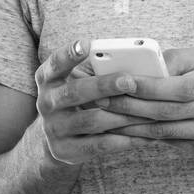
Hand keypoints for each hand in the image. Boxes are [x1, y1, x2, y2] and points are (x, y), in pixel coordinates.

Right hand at [34, 39, 164, 164]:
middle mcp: (46, 103)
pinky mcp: (65, 150)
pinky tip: (143, 136)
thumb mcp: (73, 83)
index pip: (55, 64)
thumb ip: (93, 73)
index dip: (69, 54)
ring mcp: (54, 129)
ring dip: (122, 115)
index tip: (86, 43)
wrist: (54, 141)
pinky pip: (100, 145)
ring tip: (147, 111)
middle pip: (75, 92)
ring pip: (92, 120)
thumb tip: (133, 64)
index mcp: (48, 80)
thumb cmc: (75, 102)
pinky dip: (124, 140)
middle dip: (104, 85)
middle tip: (130, 81)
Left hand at [100, 47, 193, 161]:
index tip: (122, 80)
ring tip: (105, 115)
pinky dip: (142, 137)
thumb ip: (181, 58)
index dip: (148, 86)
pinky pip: (166, 143)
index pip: (178, 86)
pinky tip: (123, 129)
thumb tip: (149, 61)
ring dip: (130, 123)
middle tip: (100, 98)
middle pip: (166, 110)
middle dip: (129, 105)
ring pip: (162, 130)